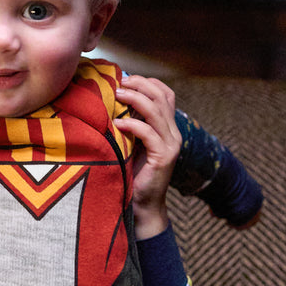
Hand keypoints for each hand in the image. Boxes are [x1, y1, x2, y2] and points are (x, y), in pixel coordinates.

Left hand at [114, 76, 180, 238]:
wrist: (142, 207)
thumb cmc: (131, 175)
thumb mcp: (131, 144)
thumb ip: (130, 124)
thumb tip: (112, 102)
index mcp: (168, 127)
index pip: (165, 93)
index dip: (147, 82)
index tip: (125, 79)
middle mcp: (173, 133)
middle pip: (162, 96)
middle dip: (140, 85)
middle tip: (118, 83)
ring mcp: (170, 145)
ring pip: (157, 110)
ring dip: (135, 99)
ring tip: (116, 95)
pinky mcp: (163, 157)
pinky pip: (149, 133)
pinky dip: (133, 124)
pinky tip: (117, 124)